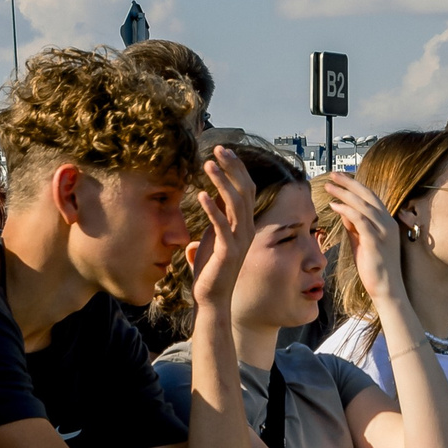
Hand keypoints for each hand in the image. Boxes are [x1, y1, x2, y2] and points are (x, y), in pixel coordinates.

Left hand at [186, 146, 260, 313]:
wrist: (211, 299)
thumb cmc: (210, 269)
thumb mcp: (212, 236)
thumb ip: (216, 217)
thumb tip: (210, 196)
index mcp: (244, 224)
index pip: (246, 189)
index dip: (237, 169)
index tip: (222, 152)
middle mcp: (246, 229)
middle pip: (245, 190)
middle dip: (233, 168)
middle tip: (218, 149)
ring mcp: (239, 241)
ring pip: (235, 204)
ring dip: (222, 182)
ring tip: (208, 165)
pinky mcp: (227, 252)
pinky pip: (221, 225)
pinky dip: (212, 209)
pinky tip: (200, 195)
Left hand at [320, 171, 409, 309]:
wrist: (386, 289)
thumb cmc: (373, 267)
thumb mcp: (361, 241)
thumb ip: (354, 225)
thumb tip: (342, 209)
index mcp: (386, 221)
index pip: (370, 197)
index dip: (355, 185)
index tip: (340, 178)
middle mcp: (387, 222)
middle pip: (367, 195)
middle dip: (349, 183)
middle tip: (333, 174)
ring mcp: (383, 231)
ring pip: (363, 205)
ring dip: (344, 193)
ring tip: (329, 187)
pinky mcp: (376, 241)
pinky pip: (360, 220)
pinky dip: (347, 210)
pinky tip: (335, 205)